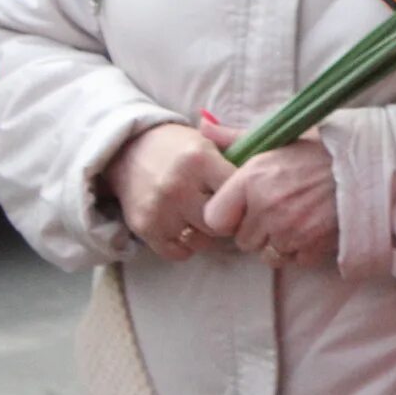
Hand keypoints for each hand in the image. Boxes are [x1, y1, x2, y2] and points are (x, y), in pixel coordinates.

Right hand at [101, 123, 234, 261]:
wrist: (127, 149)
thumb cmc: (177, 147)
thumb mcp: (207, 142)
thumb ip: (238, 152)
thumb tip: (267, 168)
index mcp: (201, 160)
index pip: (238, 191)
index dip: (246, 198)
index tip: (244, 198)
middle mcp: (179, 186)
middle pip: (222, 222)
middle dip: (228, 220)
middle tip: (224, 212)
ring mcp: (160, 209)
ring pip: (202, 241)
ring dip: (207, 235)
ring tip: (202, 218)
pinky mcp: (143, 227)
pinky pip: (177, 252)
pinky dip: (185, 246)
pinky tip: (186, 229)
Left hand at [197, 127, 336, 269]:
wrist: (369, 166)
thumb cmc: (320, 151)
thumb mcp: (276, 139)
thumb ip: (235, 137)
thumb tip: (201, 124)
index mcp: (252, 179)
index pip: (215, 218)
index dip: (228, 215)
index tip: (244, 207)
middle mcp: (267, 207)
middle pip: (242, 240)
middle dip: (256, 230)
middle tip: (278, 209)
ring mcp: (290, 230)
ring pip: (267, 254)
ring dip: (278, 243)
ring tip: (296, 219)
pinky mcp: (312, 247)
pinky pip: (293, 261)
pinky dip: (301, 250)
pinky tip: (312, 229)